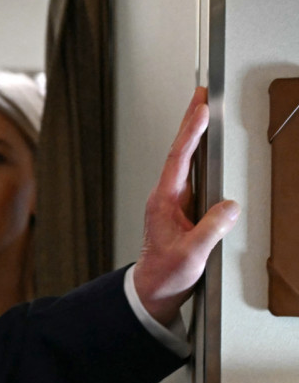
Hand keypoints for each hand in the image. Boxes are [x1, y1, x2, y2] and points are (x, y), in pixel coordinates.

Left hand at [134, 87, 239, 323]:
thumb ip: (211, 229)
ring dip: (193, 134)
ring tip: (203, 109)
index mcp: (163, 201)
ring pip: (183, 160)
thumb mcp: (192, 254)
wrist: (153, 288)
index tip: (200, 109)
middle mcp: (164, 196)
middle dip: (190, 121)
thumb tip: (229, 206)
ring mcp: (171, 200)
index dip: (190, 132)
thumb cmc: (166, 273)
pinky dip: (196, 153)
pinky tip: (204, 144)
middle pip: (179, 151)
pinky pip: (189, 173)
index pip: (179, 159)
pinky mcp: (179, 207)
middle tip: (200, 93)